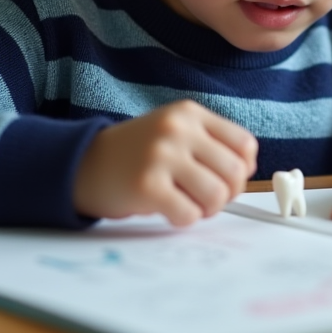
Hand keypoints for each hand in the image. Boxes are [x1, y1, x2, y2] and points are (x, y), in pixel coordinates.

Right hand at [73, 99, 257, 225]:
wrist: (84, 163)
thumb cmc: (136, 154)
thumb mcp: (175, 131)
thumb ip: (210, 144)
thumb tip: (247, 172)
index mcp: (189, 113)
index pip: (244, 144)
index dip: (243, 170)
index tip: (226, 180)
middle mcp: (177, 129)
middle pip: (235, 172)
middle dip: (227, 194)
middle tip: (206, 199)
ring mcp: (161, 156)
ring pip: (217, 195)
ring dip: (207, 209)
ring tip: (189, 204)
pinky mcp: (147, 186)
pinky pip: (190, 214)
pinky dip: (185, 219)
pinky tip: (170, 211)